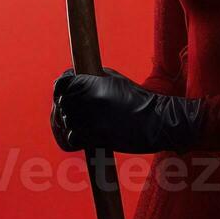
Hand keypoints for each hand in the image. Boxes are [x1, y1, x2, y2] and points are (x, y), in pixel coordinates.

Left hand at [52, 67, 205, 153]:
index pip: (61, 84)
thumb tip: (71, 83)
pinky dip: (75, 139)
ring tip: (86, 125)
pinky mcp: (93, 136)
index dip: (61, 91)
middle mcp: (87, 98)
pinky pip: (71, 138)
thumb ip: (91, 80)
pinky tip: (84, 137)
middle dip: (66, 110)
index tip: (65, 96)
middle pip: (62, 104)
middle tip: (77, 114)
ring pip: (66, 122)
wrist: (158, 121)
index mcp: (92, 81)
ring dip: (72, 125)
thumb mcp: (115, 80)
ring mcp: (89, 118)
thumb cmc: (139, 100)